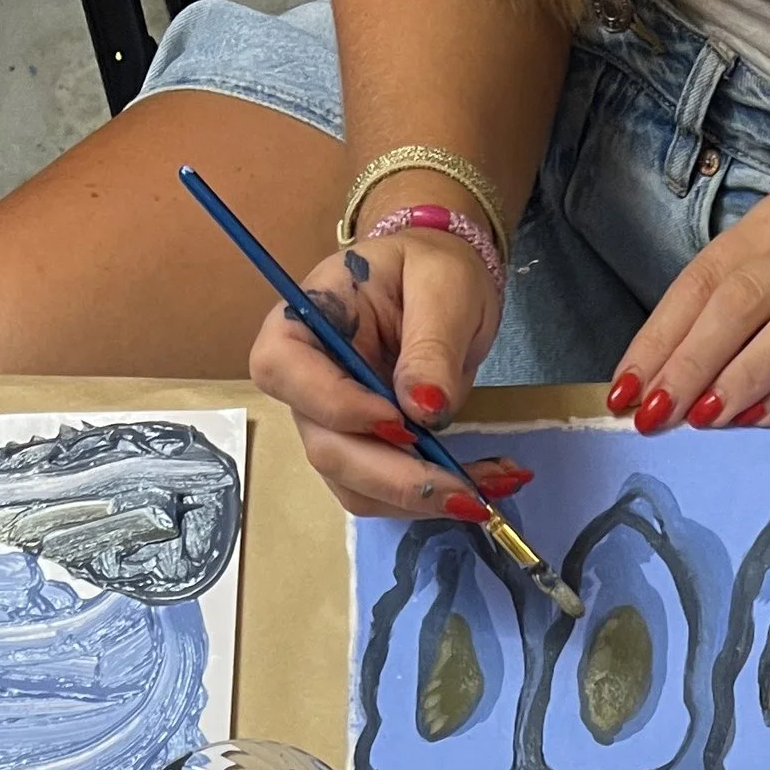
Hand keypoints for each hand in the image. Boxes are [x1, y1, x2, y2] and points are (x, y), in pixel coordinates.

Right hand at [249, 229, 532, 523]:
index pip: (283, 369)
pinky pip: (387, 494)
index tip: (400, 422)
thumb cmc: (433, 268)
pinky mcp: (365, 453)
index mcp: (305, 320)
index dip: (335, 406)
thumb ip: (431, 344)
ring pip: (356, 486)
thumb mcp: (443, 285)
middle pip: (326, 448)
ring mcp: (333, 425)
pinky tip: (481, 487)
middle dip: (396, 479)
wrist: (445, 288)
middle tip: (465, 491)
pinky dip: (432, 501)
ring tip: (487, 492)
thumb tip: (423, 409)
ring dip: (419, 501)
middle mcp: (306, 381)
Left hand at [612, 186, 769, 432]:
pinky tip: (761, 419)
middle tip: (655, 416)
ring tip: (704, 419)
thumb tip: (661, 379)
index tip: (626, 391)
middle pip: (740, 302)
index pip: (703, 280)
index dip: (659, 339)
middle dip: (688, 364)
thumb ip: (725, 308)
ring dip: (740, 378)